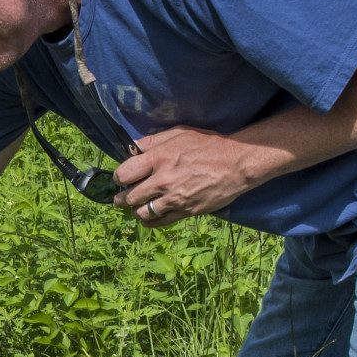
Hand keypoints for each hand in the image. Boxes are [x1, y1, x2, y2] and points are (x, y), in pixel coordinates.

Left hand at [111, 126, 256, 227]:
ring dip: (135, 211)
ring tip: (135, 208)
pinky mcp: (186, 211)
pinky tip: (147, 218)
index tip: (121, 178)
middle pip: (129, 196)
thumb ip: (153, 141)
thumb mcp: (178, 134)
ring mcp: (174, 198)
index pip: (124, 174)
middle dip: (121, 198)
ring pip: (142, 212)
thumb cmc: (208, 145)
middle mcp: (162, 181)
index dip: (119, 177)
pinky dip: (149, 221)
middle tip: (120, 198)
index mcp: (157, 158)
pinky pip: (160, 222)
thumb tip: (133, 147)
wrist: (236, 164)